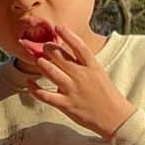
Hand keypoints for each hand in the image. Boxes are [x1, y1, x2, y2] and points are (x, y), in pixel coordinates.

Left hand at [19, 23, 136, 140]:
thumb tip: (69, 52)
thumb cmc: (106, 95)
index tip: (58, 27)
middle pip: (60, 57)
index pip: (79, 46)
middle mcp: (81, 76)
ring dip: (41, 64)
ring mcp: (72, 90)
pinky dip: (34, 88)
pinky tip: (29, 83)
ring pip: (51, 72)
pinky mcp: (65, 104)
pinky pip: (45, 95)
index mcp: (92, 67)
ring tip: (38, 60)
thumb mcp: (99, 74)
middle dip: (49, 49)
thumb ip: (84, 64)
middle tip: (43, 47)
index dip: (68, 35)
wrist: (115, 117)